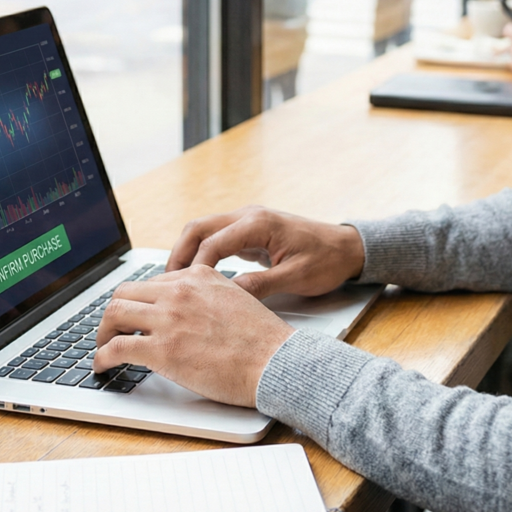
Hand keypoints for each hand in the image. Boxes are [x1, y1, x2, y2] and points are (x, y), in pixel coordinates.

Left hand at [93, 266, 293, 406]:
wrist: (274, 361)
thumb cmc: (262, 339)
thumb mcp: (235, 298)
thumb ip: (207, 296)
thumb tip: (190, 311)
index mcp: (198, 276)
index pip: (152, 282)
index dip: (138, 302)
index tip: (134, 316)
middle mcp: (179, 291)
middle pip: (126, 292)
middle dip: (114, 313)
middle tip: (111, 330)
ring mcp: (169, 318)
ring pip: (114, 313)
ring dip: (102, 332)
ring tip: (102, 347)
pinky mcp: (162, 349)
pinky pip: (116, 348)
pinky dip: (102, 357)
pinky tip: (103, 366)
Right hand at [166, 205, 365, 298]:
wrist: (347, 248)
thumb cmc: (327, 261)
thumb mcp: (296, 277)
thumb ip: (262, 285)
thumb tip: (229, 296)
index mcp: (258, 223)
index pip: (212, 242)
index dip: (194, 268)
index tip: (181, 292)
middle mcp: (249, 215)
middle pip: (198, 228)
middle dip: (178, 254)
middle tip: (165, 285)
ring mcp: (248, 221)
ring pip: (204, 230)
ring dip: (187, 253)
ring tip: (175, 283)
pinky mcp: (249, 231)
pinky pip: (216, 237)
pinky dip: (201, 253)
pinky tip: (196, 277)